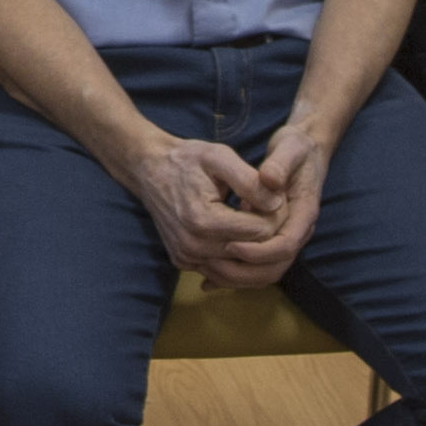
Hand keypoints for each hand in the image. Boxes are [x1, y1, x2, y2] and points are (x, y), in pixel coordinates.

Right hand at [123, 130, 286, 277]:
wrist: (150, 169)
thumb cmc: (188, 159)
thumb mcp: (220, 157)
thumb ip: (250, 181)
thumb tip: (276, 203)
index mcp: (203, 221)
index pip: (261, 232)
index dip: (274, 214)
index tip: (273, 196)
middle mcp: (193, 247)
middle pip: (253, 252)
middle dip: (266, 231)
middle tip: (264, 206)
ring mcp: (186, 258)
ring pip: (239, 265)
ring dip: (252, 245)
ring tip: (249, 216)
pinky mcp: (183, 263)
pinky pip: (222, 269)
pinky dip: (234, 254)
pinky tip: (235, 230)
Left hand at [196, 123, 331, 291]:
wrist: (303, 152)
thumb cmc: (295, 149)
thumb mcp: (290, 148)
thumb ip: (280, 164)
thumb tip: (269, 179)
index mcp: (304, 214)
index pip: (286, 246)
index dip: (259, 250)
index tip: (231, 244)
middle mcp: (297, 232)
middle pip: (275, 268)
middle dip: (244, 272)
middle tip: (211, 264)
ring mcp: (285, 239)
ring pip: (265, 273)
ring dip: (236, 277)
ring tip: (205, 271)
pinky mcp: (272, 241)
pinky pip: (256, 268)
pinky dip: (234, 274)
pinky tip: (208, 278)